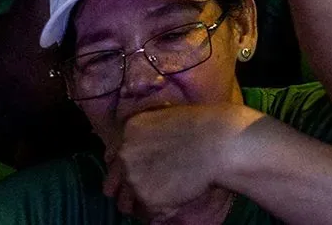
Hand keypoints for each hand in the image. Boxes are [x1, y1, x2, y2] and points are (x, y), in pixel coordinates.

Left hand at [103, 103, 260, 220]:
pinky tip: (172, 204)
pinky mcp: (148, 200)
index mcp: (129, 130)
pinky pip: (146, 214)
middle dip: (125, 189)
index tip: (133, 171)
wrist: (221, 143)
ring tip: (159, 200)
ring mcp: (134, 179)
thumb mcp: (168, 116)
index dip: (122, 167)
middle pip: (111, 183)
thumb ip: (150, 132)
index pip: (111, 157)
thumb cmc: (206, 125)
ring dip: (138, 204)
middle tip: (144, 190)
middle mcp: (125, 154)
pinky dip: (158, 212)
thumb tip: (148, 148)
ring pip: (125, 203)